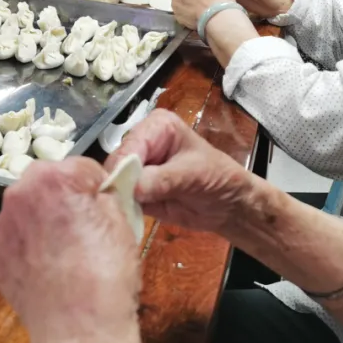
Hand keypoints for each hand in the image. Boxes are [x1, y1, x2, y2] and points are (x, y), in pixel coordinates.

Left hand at [0, 159, 141, 342]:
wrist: (78, 326)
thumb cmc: (103, 277)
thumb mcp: (122, 221)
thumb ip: (105, 195)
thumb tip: (99, 191)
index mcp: (56, 178)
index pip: (81, 167)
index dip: (95, 186)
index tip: (101, 202)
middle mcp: (21, 193)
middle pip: (48, 183)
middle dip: (64, 198)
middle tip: (83, 226)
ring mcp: (4, 225)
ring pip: (28, 210)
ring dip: (44, 221)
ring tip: (67, 251)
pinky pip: (16, 239)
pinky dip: (30, 248)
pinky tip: (50, 267)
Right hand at [106, 109, 253, 237]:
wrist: (229, 205)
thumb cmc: (218, 178)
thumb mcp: (194, 175)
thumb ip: (163, 180)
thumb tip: (133, 187)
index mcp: (157, 126)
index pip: (131, 144)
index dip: (122, 166)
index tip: (117, 188)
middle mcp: (142, 143)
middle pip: (116, 162)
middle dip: (116, 182)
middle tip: (118, 203)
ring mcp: (137, 168)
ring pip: (113, 181)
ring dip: (116, 197)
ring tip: (121, 211)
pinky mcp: (135, 190)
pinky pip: (120, 198)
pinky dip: (121, 208)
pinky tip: (124, 216)